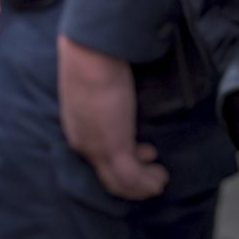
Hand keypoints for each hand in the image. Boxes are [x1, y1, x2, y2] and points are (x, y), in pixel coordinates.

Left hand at [58, 35, 169, 200]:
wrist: (89, 54)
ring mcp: (97, 147)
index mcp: (76, 128)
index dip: (124, 160)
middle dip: (134, 181)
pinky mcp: (114, 146)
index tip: (144, 151)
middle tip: (155, 173)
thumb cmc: (91, 60)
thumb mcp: (93, 86)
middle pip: (107, 177)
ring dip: (144, 185)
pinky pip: (132, 177)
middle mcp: (83, 143)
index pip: (98, 159)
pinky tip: (161, 177)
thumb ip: (101, 98)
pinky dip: (147, 182)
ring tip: (161, 178)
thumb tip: (118, 96)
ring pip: (120, 182)